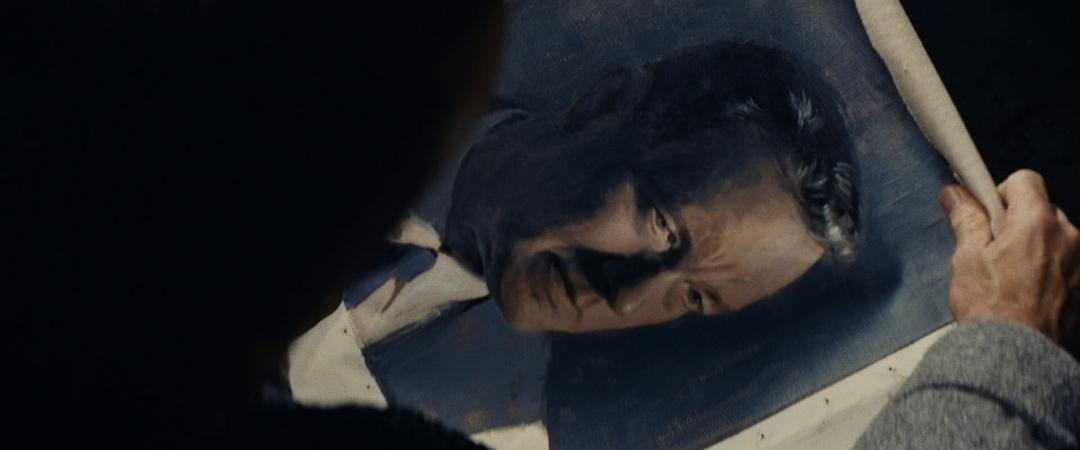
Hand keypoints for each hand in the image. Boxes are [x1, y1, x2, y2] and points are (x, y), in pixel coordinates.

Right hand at [940, 170, 1079, 348]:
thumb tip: (955, 194)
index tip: (985, 214)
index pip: (1025, 180)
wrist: (1018, 356)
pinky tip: (1027, 292)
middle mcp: (1069, 235)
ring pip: (1055, 237)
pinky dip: (1049, 269)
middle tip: (992, 251)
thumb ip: (966, 219)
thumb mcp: (967, 258)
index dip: (1000, 193)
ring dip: (1036, 246)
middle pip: (1042, 209)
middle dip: (1018, 223)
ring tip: (1011, 278)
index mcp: (1037, 222)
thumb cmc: (993, 309)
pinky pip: (1066, 263)